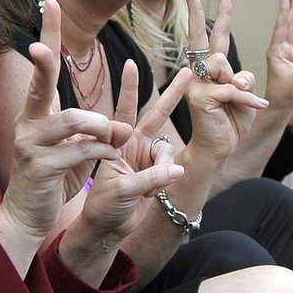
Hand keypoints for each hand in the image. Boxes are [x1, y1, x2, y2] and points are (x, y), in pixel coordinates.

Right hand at [0, 0, 129, 242]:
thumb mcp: (72, 149)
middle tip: (41, 44)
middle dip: (43, 60)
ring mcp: (30, 145)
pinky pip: (79, 150)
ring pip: (72, 120)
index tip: (49, 2)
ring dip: (100, 126)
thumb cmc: (52, 178)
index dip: (47, 34)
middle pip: (41, 83)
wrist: (27, 218)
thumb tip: (118, 124)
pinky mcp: (39, 168)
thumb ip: (92, 133)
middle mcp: (28, 123)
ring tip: (114, 137)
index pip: (43, 68)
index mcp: (37, 114)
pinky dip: (103, 151)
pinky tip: (112, 156)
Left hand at [75, 60, 187, 242]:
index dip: (129, 87)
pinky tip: (153, 191)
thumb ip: (149, 178)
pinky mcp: (157, 171)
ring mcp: (146, 157)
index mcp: (114, 141)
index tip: (131, 64)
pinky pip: (171, 166)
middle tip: (188, 71)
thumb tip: (178, 169)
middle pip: (155, 113)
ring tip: (149, 185)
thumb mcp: (122, 191)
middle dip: (173, 94)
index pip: (123, 109)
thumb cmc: (104, 207)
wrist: (108, 229)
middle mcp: (131, 143)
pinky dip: (167, 176)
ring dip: (163, 163)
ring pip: (167, 147)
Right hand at [181, 0, 268, 157]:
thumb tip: (238, 76)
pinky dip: (249, 99)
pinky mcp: (201, 98)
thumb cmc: (230, 121)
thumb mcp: (244, 94)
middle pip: (202, 38)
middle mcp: (199, 73)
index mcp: (211, 69)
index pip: (213, 37)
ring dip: (241, 82)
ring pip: (223, 64)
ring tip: (243, 100)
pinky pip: (232, 89)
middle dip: (197, 12)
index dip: (218, 15)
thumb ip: (242, 79)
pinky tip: (258, 106)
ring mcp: (197, 85)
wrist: (217, 149)